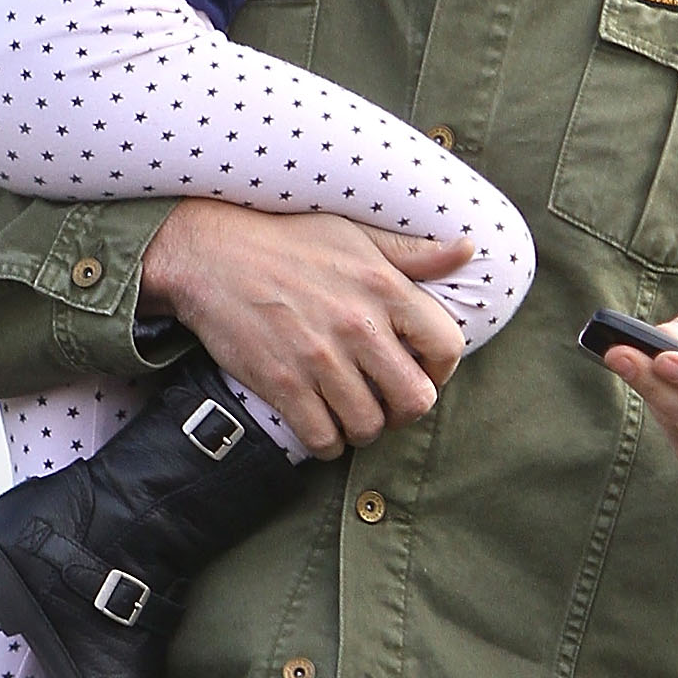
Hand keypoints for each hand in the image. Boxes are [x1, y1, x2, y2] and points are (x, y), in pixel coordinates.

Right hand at [138, 201, 472, 458]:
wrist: (210, 253)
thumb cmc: (286, 241)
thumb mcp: (355, 234)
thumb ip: (412, 252)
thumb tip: (467, 250)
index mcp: (384, 287)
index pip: (447, 346)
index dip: (442, 368)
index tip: (423, 370)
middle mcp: (358, 325)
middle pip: (415, 400)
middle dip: (405, 409)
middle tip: (387, 402)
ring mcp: (319, 358)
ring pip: (369, 426)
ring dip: (364, 428)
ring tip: (352, 413)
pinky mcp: (282, 384)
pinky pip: (323, 439)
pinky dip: (327, 443)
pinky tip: (321, 425)